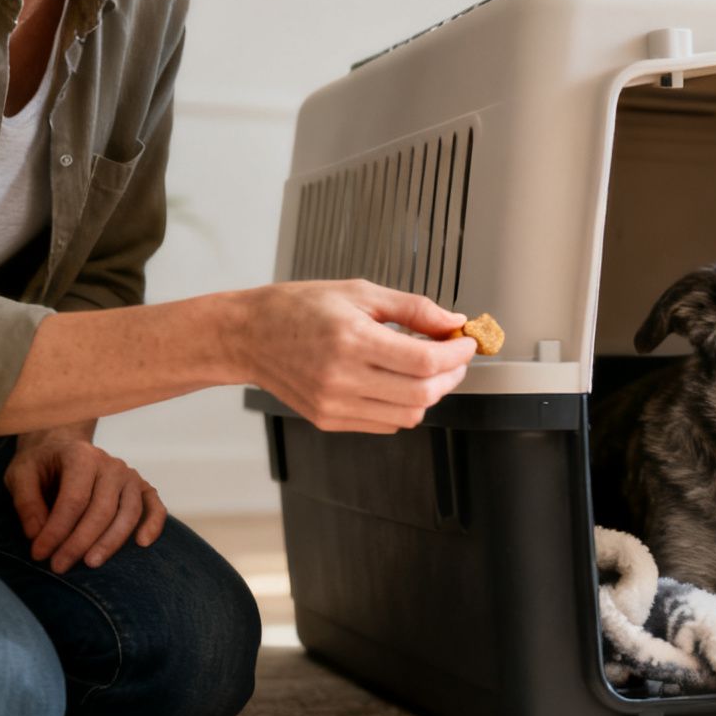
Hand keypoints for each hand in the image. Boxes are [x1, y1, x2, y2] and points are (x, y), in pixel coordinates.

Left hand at [6, 422, 167, 573]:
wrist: (61, 446)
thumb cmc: (40, 464)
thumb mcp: (19, 475)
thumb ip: (26, 502)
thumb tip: (36, 535)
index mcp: (81, 456)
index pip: (74, 500)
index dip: (57, 530)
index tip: (39, 554)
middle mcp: (111, 464)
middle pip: (102, 510)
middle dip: (80, 542)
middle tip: (60, 566)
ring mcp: (130, 476)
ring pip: (129, 514)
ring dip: (111, 542)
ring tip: (91, 563)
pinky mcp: (142, 487)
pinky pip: (155, 507)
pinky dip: (153, 525)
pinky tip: (142, 544)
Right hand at [232, 280, 476, 433]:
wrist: (248, 335)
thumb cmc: (298, 308)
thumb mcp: (359, 292)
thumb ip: (412, 308)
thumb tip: (452, 321)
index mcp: (351, 340)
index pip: (425, 360)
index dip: (457, 353)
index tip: (466, 341)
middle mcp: (342, 378)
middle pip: (423, 393)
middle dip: (452, 375)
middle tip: (455, 355)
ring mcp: (334, 404)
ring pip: (409, 415)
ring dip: (431, 393)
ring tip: (428, 368)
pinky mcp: (329, 420)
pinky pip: (386, 424)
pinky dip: (404, 405)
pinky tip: (398, 382)